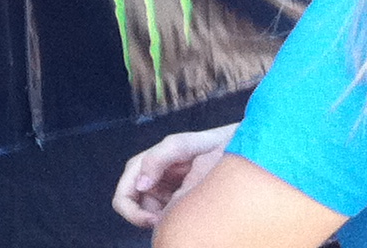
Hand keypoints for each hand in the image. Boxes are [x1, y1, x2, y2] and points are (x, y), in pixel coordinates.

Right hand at [112, 125, 236, 228]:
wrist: (241, 149)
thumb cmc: (209, 143)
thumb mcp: (181, 145)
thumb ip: (157, 158)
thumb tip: (140, 184)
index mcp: (144, 166)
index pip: (124, 196)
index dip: (133, 212)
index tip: (155, 221)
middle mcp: (152, 180)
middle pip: (137, 210)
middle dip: (148, 219)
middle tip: (169, 223)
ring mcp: (167, 193)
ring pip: (153, 216)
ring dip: (163, 221)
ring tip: (187, 215)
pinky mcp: (182, 202)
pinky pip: (171, 217)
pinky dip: (176, 221)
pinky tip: (192, 216)